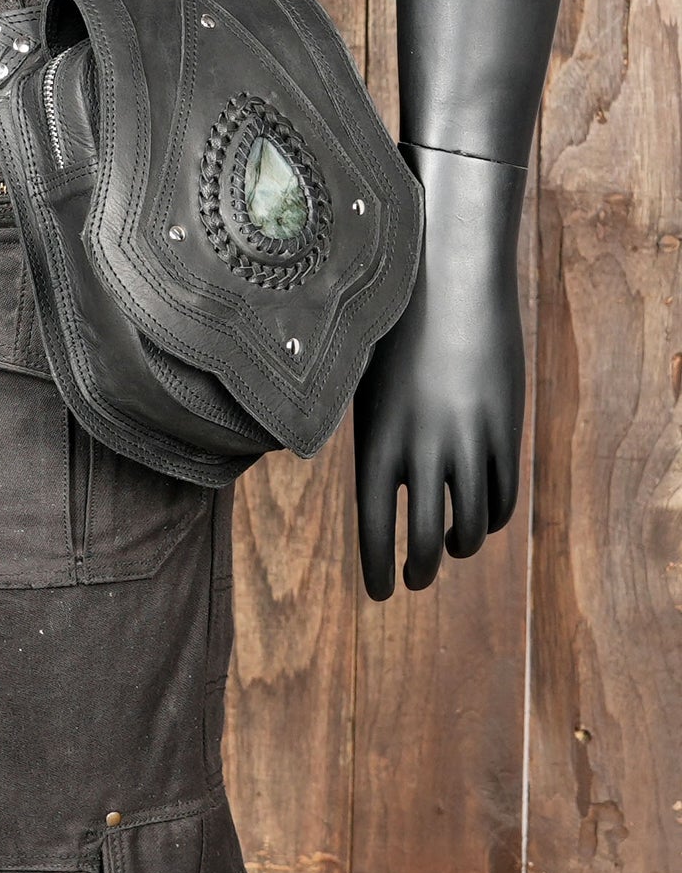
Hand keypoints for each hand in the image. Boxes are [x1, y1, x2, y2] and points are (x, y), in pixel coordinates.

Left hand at [352, 143, 528, 598]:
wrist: (448, 281)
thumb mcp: (365, 381)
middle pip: (425, 539)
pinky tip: (480, 518)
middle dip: (419, 568)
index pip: (375, 526)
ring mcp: (469, 443)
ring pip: (470, 524)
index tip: (379, 592)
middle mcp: (423, 451)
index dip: (377, 566)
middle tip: (414, 580)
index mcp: (376, 442)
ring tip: (449, 550)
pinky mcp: (507, 430)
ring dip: (459, 546)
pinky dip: (491, 517)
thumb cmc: (392, 326)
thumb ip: (370, 434)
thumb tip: (372, 480)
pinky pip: (502, 495)